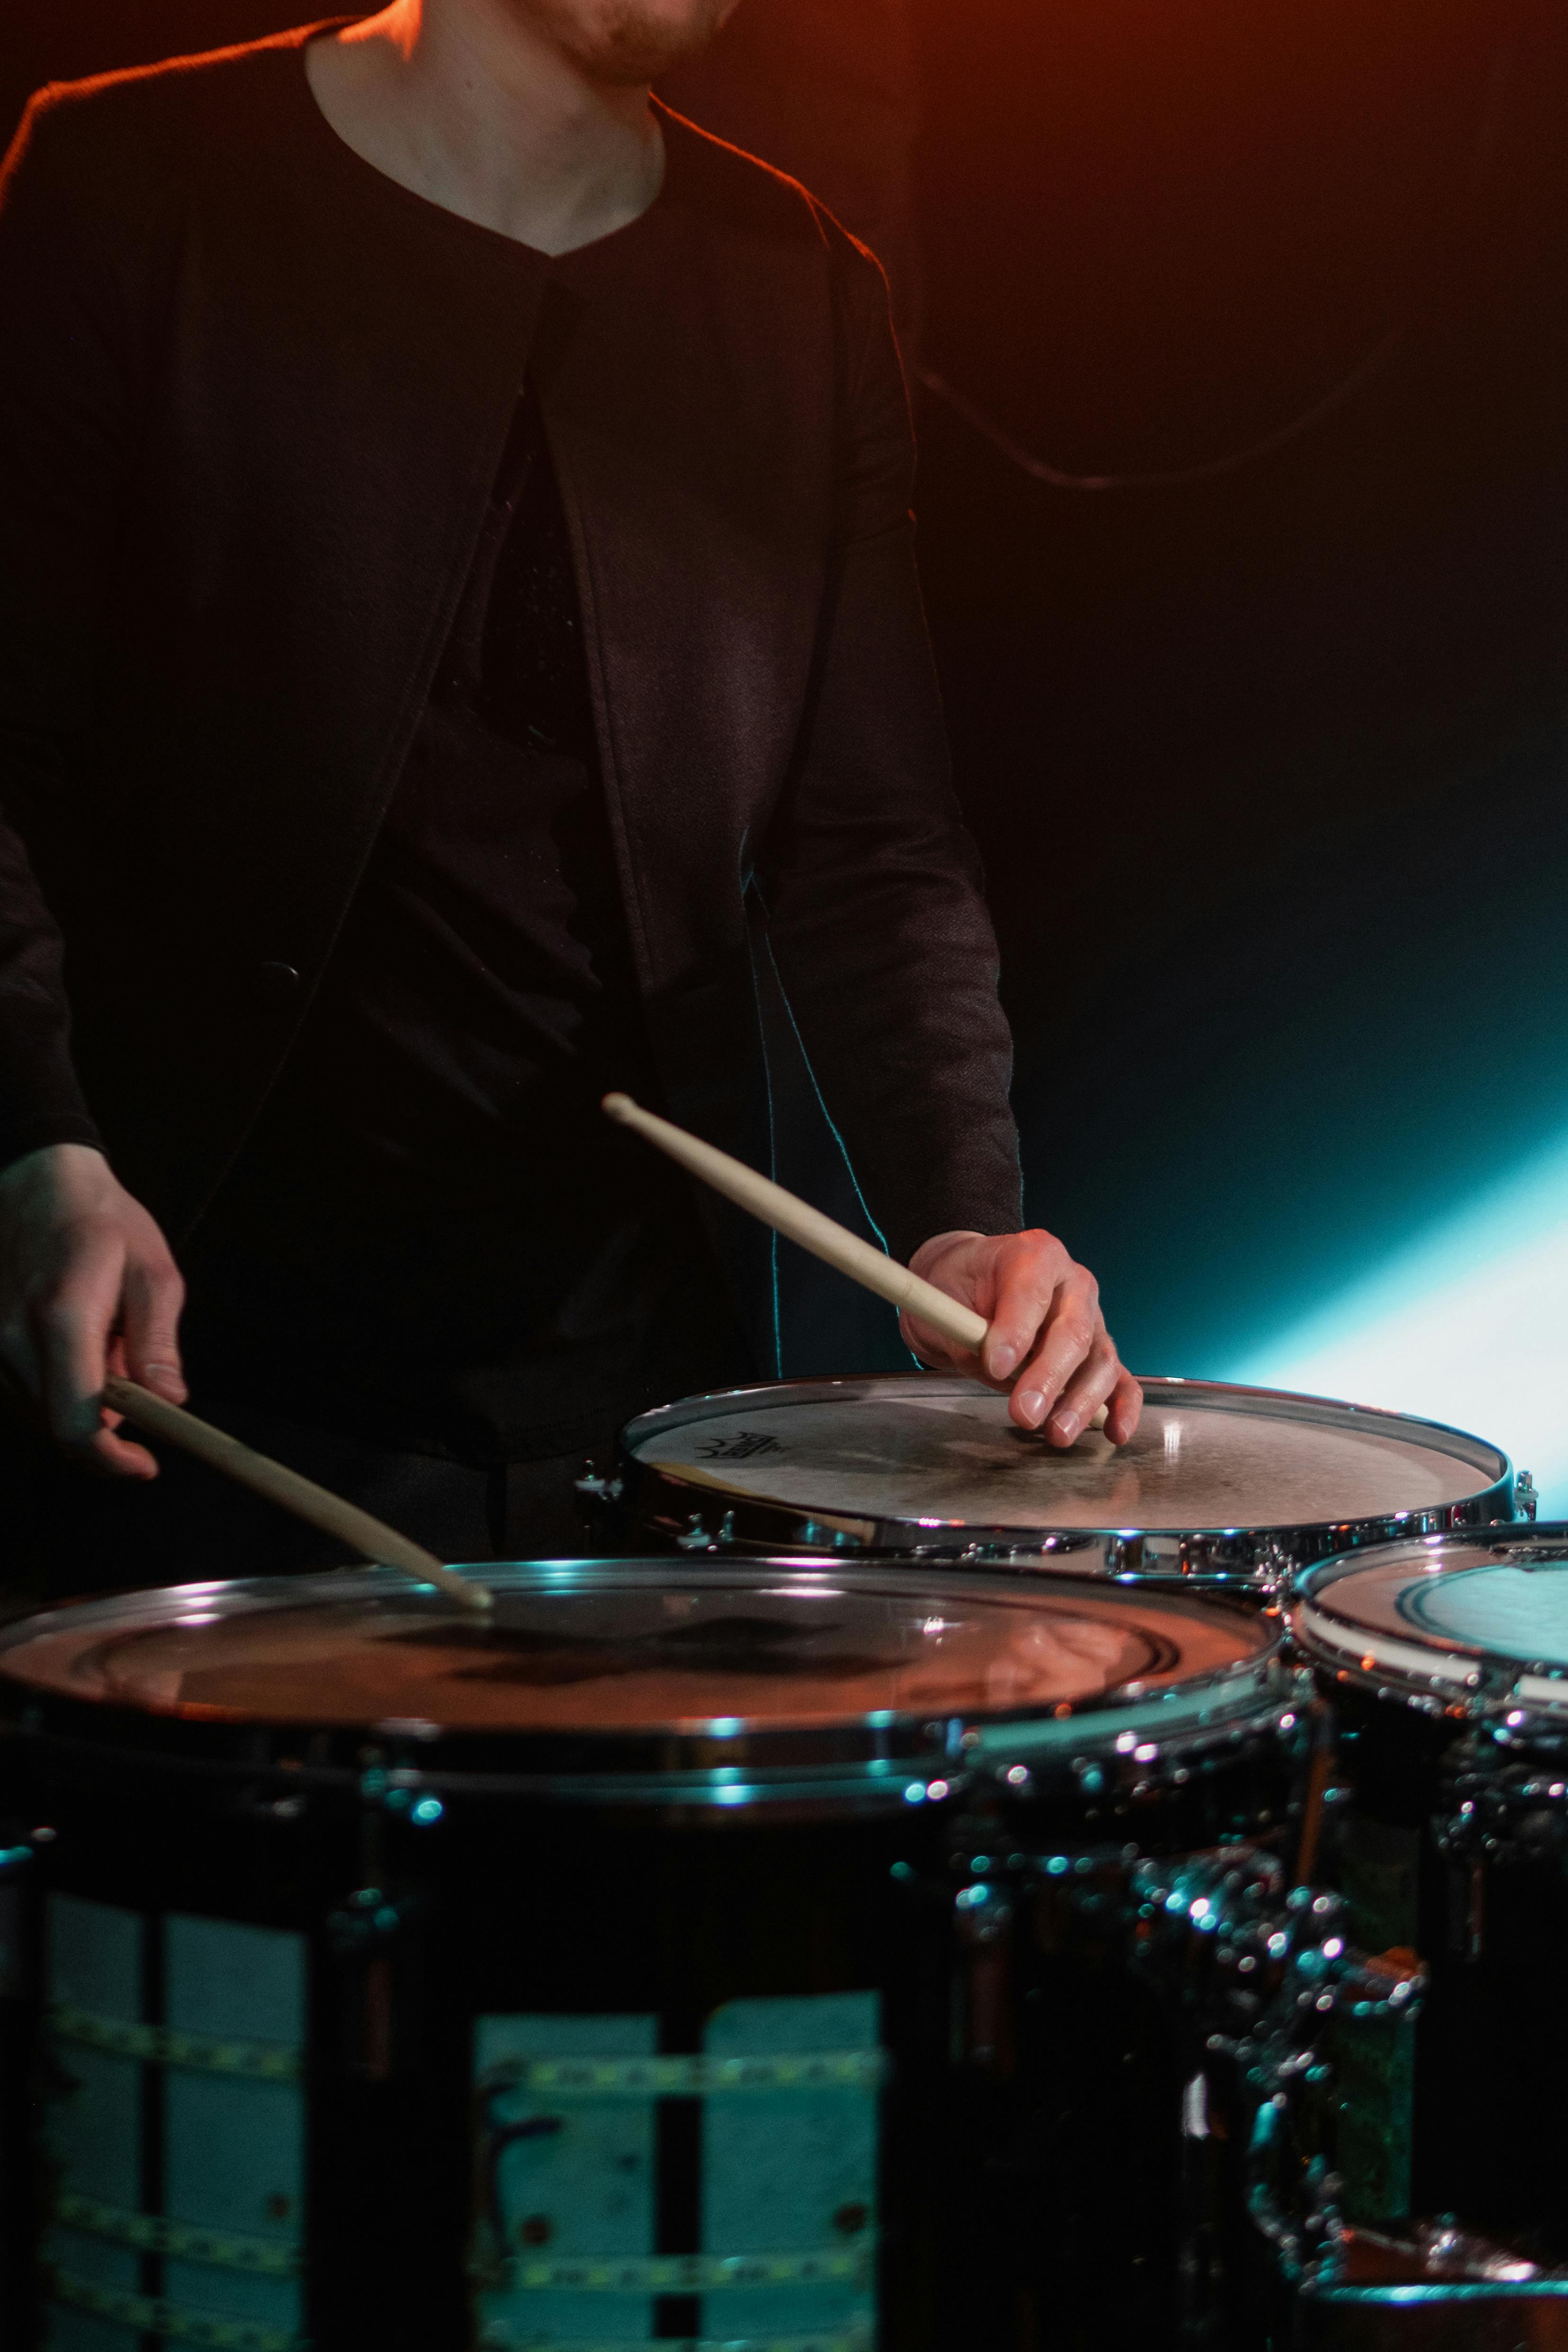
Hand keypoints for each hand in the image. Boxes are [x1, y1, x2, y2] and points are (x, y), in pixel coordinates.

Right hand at [0, 1143, 186, 1475]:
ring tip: (112, 1344)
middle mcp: (15, 1339)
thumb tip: (171, 1401)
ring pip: (45, 1414)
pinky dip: (65, 1387)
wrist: (39, 1188)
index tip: (144, 1466)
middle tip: (142, 1384)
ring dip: (87, 1403)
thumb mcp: (152, 1274)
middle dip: (108, 1428)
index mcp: (62, 1319)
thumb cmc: (105, 1225)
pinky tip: (86, 1345)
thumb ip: (158, 1342)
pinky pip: (31, 1393)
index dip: (111, 1460)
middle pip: (59, 1428)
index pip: (75, 1424)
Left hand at [901, 1228, 1141, 1445]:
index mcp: (1035, 1255)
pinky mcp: (1099, 1350)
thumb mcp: (946, 1297)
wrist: (971, 1283)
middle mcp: (1073, 1283)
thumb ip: (967, 1332)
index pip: (1031, 1293)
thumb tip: (997, 1369)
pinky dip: (1122, 1407)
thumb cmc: (961, 1286)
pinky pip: (1120, 1378)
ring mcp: (1092, 1318)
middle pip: (1073, 1332)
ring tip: (1055, 1434)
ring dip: (1080, 1401)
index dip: (1015, 1331)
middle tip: (1024, 1413)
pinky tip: (1115, 1433)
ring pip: (1100, 1360)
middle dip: (1049, 1377)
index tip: (995, 1366)